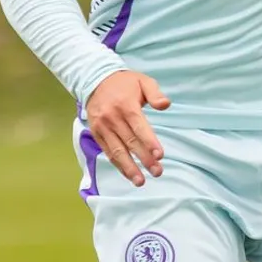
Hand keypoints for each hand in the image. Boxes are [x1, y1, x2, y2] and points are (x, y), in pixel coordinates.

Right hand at [86, 70, 170, 185]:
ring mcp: (102, 127)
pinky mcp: (96, 134)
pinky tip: (128, 174)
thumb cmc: (125, 83)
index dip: (149, 141)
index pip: (139, 126)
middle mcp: (112, 117)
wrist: (95, 81)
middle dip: (144, 159)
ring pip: (117, 151)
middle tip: (157, 172)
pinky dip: (118, 165)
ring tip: (141, 181)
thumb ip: (155, 93)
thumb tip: (165, 104)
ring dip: (129, 168)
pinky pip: (108, 152)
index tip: (160, 155)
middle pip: (130, 142)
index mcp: (125, 104)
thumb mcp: (143, 81)